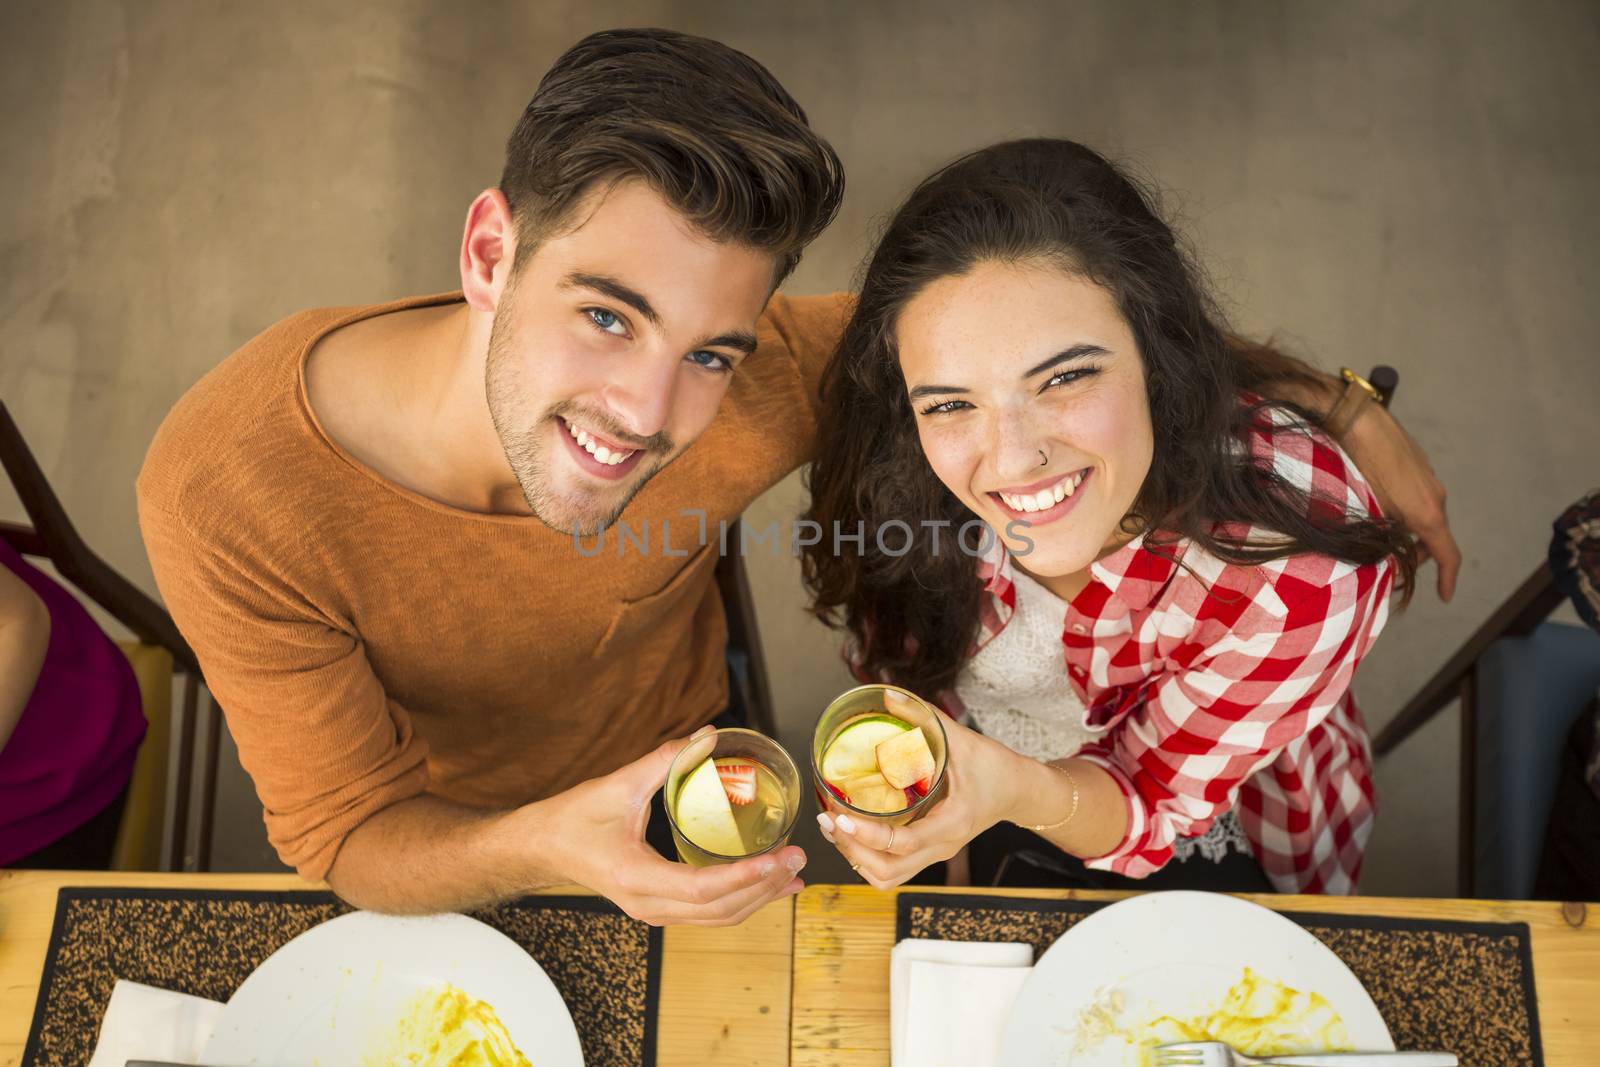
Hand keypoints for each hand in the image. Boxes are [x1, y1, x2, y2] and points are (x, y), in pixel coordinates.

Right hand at [545, 726, 805, 925]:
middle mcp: (647, 905)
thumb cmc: (571, 818)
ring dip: (758, 900)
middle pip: (718, 910)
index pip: (702, 888)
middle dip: (765, 888)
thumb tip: (707, 734)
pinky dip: (740, 901)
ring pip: (716, 918)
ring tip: (793, 878)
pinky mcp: (656, 906)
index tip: (779, 857)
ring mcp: (652, 911)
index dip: (745, 876)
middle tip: (799, 859)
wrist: (541, 846)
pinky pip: (706, 913)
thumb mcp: (617, 785)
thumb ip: (664, 759)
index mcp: (636, 878)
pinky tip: (762, 886)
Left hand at [816, 713, 1022, 889]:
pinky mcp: (930, 851)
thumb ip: (924, 717)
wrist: (1019, 790)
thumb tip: (887, 695)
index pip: (904, 844)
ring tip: (834, 828)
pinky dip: (867, 858)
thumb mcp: (962, 739)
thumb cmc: (995, 767)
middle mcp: (943, 846)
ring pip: (887, 877)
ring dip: (857, 858)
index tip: (841, 817)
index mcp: (952, 823)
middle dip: (852, 849)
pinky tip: (852, 833)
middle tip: (828, 819)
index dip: (868, 835)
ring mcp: (936, 853)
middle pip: (888, 871)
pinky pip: (893, 869)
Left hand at [1338, 403, 1460, 600]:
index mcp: (1427, 512)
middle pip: (1434, 535)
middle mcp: (1435, 495)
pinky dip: (1407, 510)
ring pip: (1425, 514)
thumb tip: (1384, 553)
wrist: (1357, 419)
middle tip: (1395, 566)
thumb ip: (1382, 536)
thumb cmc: (1359, 466)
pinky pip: (1418, 495)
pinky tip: (1381, 508)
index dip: (1448, 579)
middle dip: (1419, 555)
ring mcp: (1428, 477)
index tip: (1444, 596)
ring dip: (1411, 531)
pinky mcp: (1418, 463)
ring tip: (1384, 538)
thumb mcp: (1368, 511)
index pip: (1448, 554)